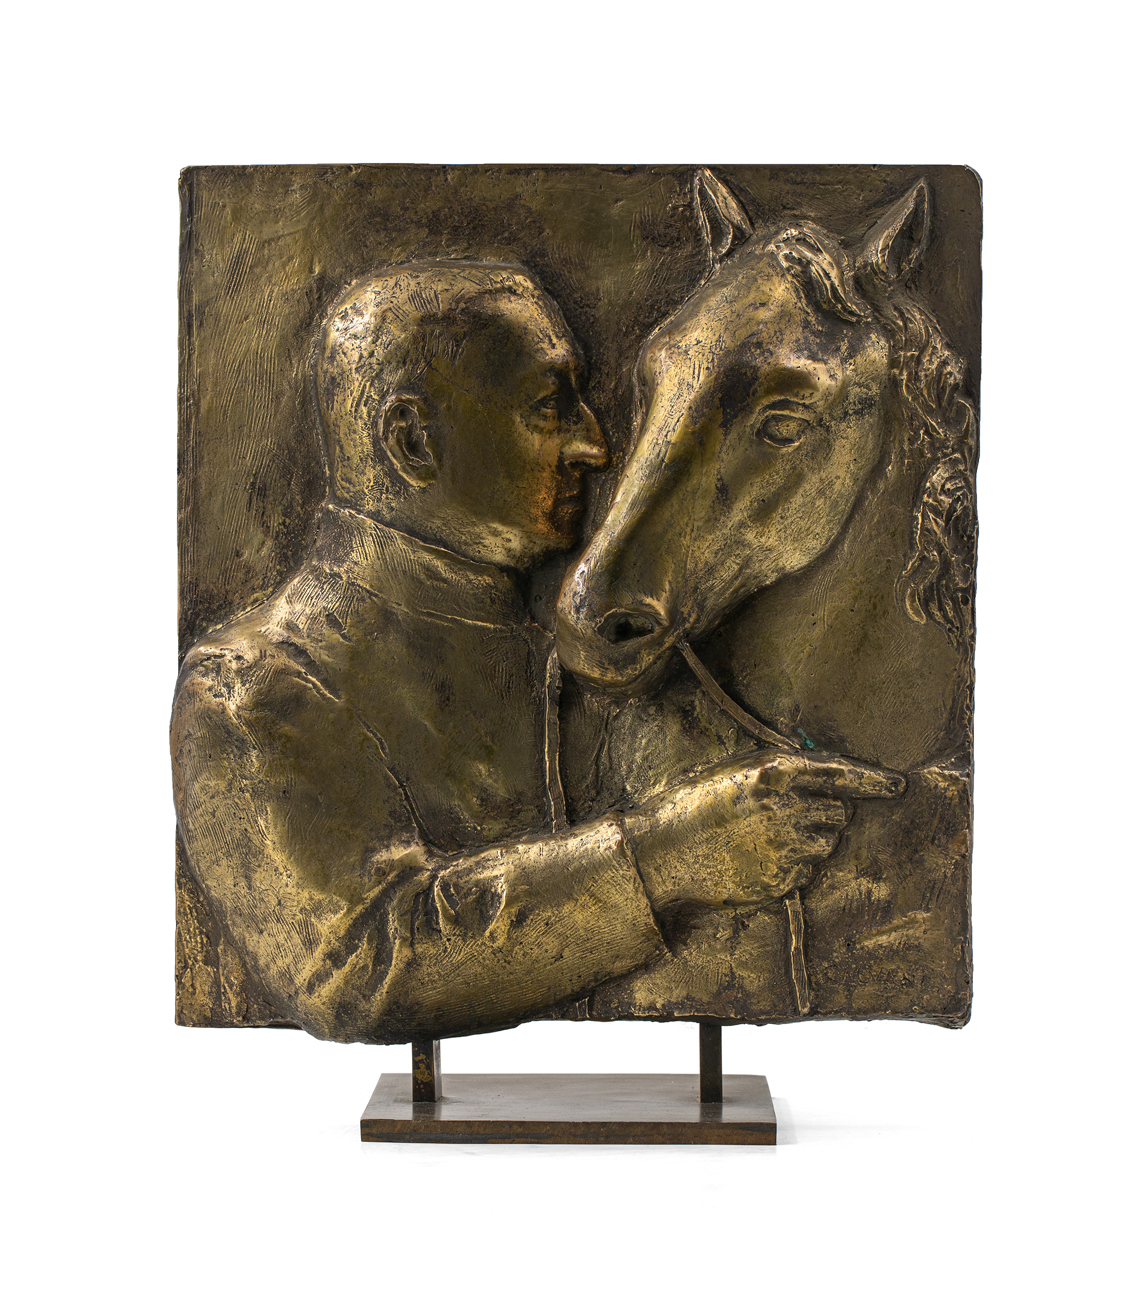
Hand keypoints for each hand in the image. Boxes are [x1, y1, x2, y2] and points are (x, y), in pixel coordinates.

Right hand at [621, 749, 904, 909]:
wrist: (664, 853)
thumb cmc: (696, 807)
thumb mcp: (735, 773)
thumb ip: (780, 771)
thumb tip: (824, 773)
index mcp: (775, 774)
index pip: (841, 773)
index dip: (874, 781)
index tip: (898, 786)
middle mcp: (787, 808)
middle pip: (839, 812)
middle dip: (825, 814)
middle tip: (790, 817)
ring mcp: (786, 847)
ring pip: (826, 842)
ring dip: (810, 840)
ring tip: (767, 839)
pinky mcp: (783, 879)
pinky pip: (808, 870)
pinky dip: (793, 866)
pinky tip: (759, 859)